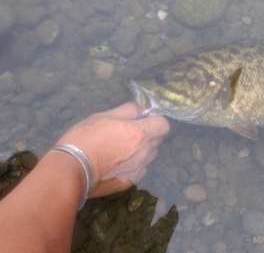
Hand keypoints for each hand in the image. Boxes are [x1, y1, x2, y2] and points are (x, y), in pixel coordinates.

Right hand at [55, 102, 169, 196]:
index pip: (164, 125)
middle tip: (130, 132)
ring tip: (123, 149)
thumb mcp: (104, 116)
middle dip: (149, 134)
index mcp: (141, 133)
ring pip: (149, 156)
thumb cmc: (87, 137)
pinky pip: (139, 170)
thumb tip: (139, 107)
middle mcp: (145, 152)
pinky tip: (118, 164)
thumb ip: (127, 111)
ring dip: (142, 150)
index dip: (156, 120)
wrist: (72, 168)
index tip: (144, 119)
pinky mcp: (129, 181)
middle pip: (157, 141)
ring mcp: (138, 168)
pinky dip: (133, 165)